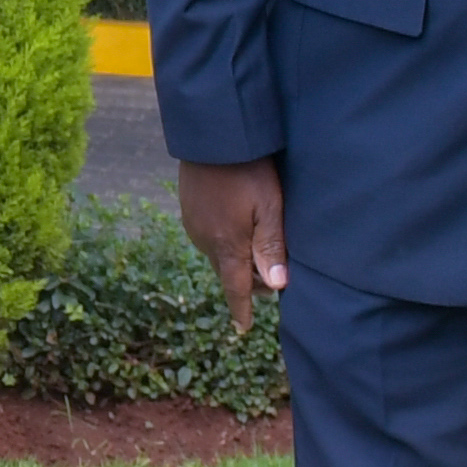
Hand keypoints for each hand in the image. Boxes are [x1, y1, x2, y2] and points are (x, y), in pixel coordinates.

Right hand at [177, 156, 288, 331]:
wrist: (211, 137)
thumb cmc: (247, 170)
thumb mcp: (269, 206)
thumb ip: (271, 246)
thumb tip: (277, 286)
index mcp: (227, 245)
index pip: (236, 287)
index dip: (242, 310)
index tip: (243, 329)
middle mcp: (205, 241)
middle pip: (228, 273)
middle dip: (249, 280)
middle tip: (273, 274)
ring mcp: (194, 226)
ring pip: (218, 255)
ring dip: (237, 259)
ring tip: (259, 246)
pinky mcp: (189, 212)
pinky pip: (208, 238)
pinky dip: (225, 242)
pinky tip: (238, 225)